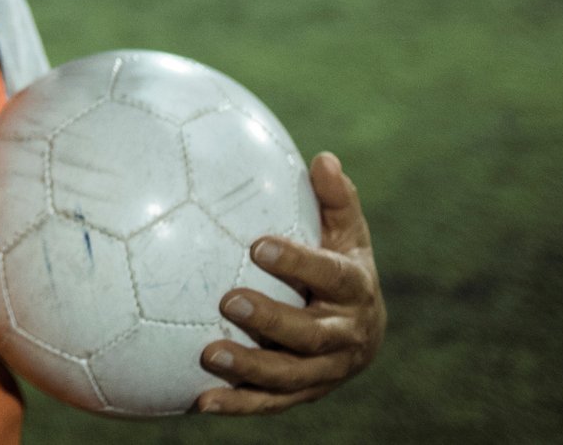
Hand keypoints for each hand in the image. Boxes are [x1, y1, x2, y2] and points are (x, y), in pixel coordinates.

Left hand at [195, 152, 385, 414]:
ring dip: (250, 368)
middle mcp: (347, 335)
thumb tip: (324, 159)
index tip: (258, 245)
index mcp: (356, 289)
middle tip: (228, 300)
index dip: (298, 262)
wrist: (362, 327)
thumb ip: (335, 198)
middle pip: (310, 334)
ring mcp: (327, 371)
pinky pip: (271, 403)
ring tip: (207, 353)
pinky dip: (239, 403)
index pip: (331, 275)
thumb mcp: (346, 230)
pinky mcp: (305, 393)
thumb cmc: (341, 262)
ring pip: (291, 376)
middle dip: (271, 320)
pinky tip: (200, 400)